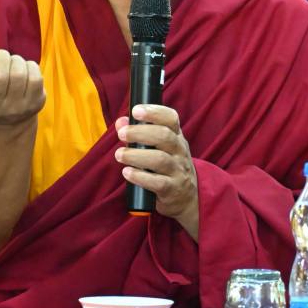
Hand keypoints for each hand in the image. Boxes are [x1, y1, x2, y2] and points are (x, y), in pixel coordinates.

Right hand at [0, 36, 44, 130]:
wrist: (8, 120)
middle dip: (1, 56)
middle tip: (1, 56)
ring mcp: (15, 109)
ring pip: (18, 74)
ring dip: (16, 60)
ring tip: (12, 63)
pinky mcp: (34, 104)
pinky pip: (34, 78)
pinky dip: (30, 66)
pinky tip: (24, 69)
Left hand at [114, 105, 198, 237]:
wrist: (187, 197)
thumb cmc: (167, 166)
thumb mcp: (159, 147)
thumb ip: (139, 133)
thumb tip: (121, 122)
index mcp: (176, 137)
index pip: (171, 118)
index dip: (154, 112)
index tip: (136, 110)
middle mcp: (179, 151)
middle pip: (164, 136)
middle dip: (140, 133)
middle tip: (122, 134)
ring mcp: (177, 171)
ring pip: (160, 159)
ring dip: (136, 156)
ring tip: (120, 155)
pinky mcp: (172, 189)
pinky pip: (157, 182)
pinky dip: (140, 177)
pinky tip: (127, 172)